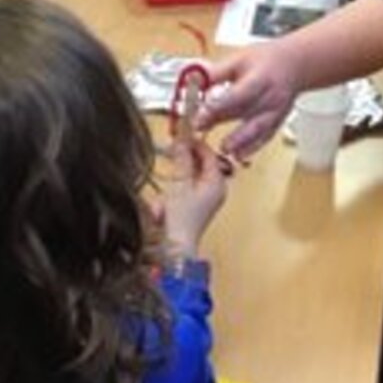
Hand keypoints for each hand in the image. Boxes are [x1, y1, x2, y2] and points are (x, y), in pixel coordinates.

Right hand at [161, 136, 228, 256]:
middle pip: (201, 163)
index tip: (181, 135)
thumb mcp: (179, 182)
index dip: (195, 142)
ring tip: (166, 178)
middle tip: (170, 150)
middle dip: (184, 158)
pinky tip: (164, 199)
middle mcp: (216, 189)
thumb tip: (182, 138)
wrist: (177, 247)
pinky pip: (186, 187)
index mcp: (217, 182)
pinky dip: (175, 187)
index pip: (209, 153)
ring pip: (191, 175)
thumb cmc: (182, 218)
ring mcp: (206, 198)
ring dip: (177, 174)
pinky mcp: (196, 205)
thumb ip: (181, 158)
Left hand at [194, 44, 300, 159]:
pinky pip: (265, 137)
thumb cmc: (268, 60)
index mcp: (260, 78)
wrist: (296, 64)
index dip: (218, 103)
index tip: (200, 109)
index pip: (238, 93)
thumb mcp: (239, 59)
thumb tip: (194, 79)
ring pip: (257, 128)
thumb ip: (216, 72)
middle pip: (245, 111)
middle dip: (220, 120)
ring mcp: (276, 111)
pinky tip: (240, 155)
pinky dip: (253, 147)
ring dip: (240, 140)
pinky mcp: (277, 122)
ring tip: (224, 148)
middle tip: (199, 127)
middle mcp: (270, 97)